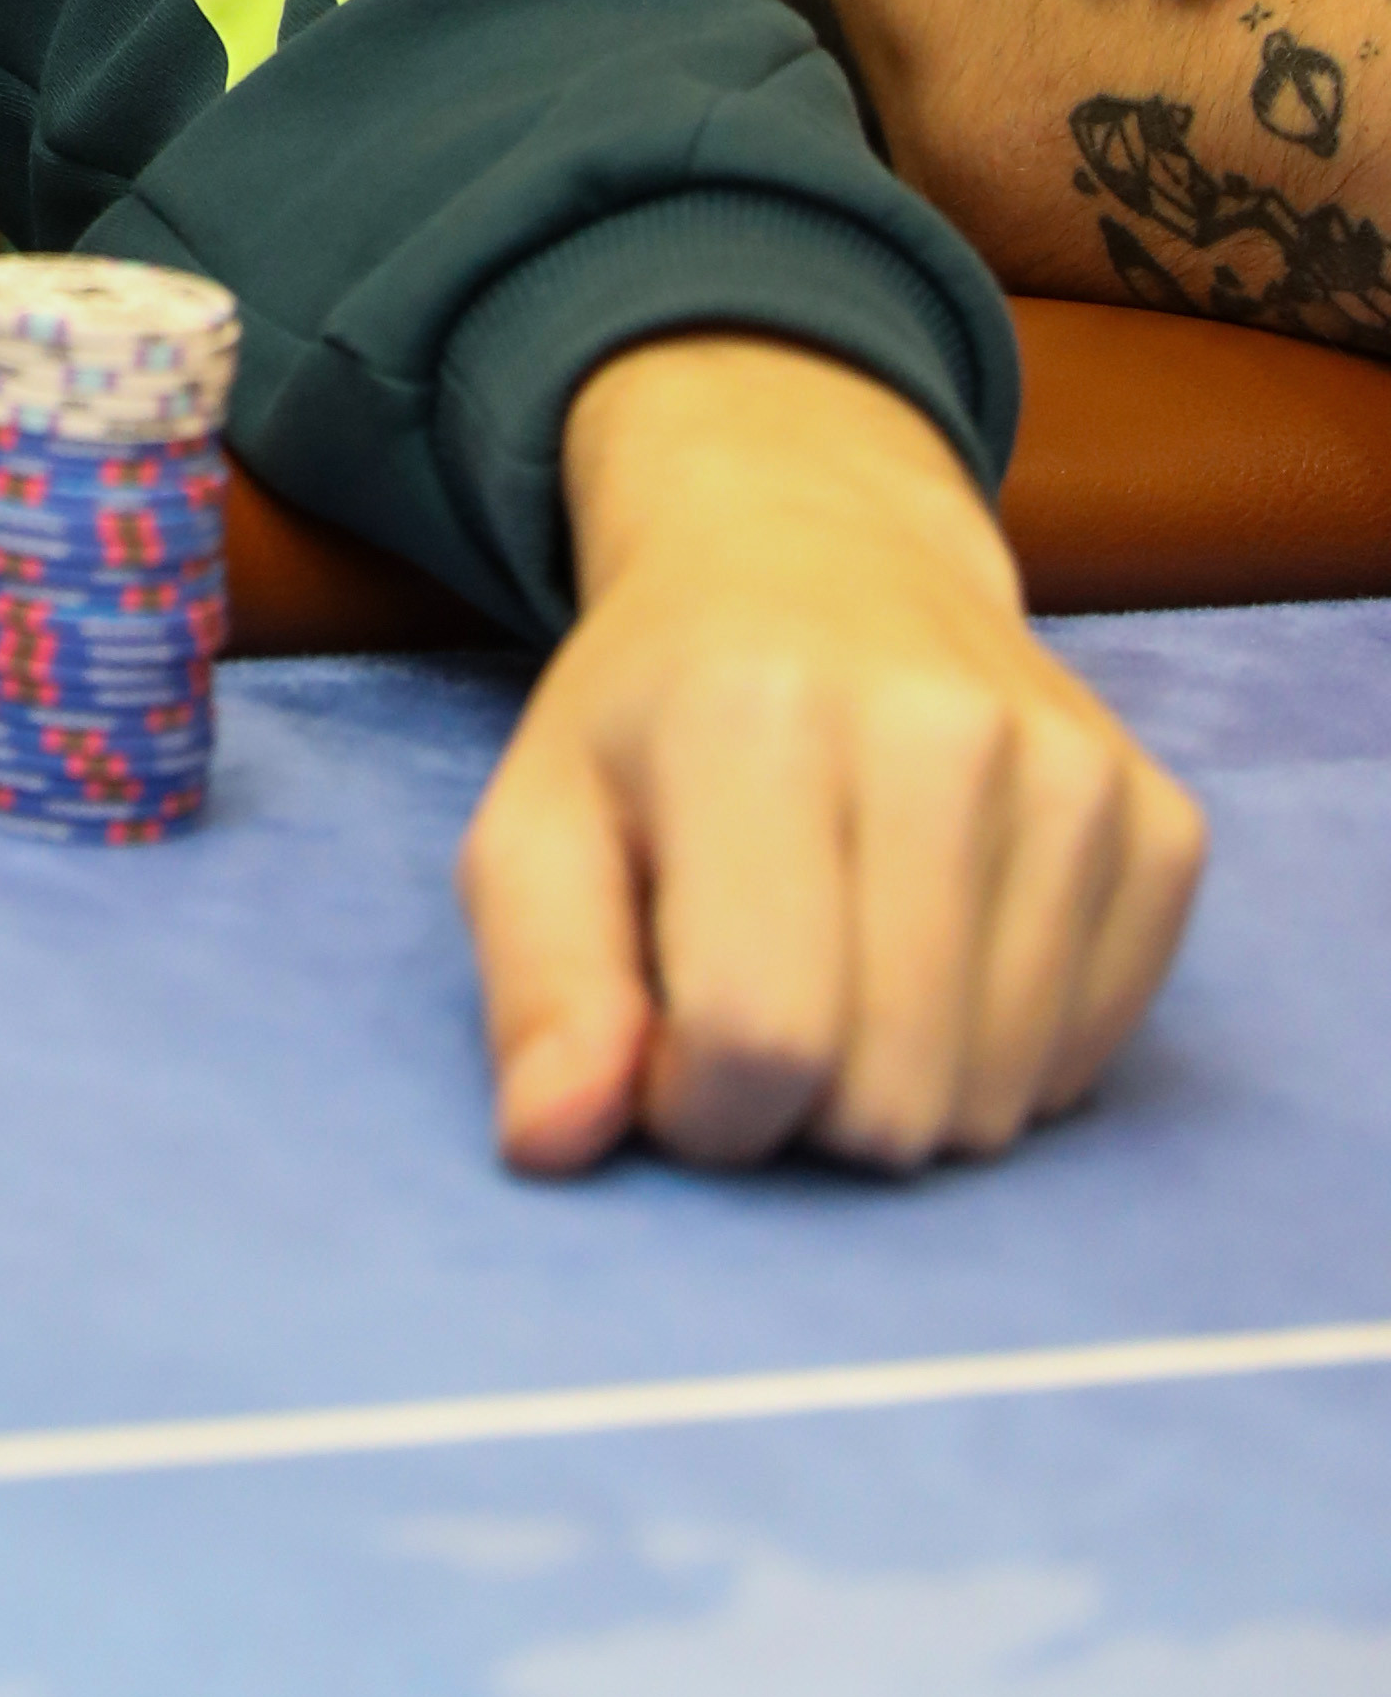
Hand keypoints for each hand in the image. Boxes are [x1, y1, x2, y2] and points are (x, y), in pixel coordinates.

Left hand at [459, 337, 1204, 1177]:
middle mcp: (939, 730)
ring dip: (902, 1087)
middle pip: (888, 1097)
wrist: (820, 554)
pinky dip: (1003, 1056)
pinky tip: (941, 948)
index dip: (695, 1100)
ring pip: (995, 1103)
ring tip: (844, 962)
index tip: (668, 1039)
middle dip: (800, 1104)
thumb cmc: (658, 718)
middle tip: (760, 991)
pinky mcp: (1156, 823)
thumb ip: (539, 990)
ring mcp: (1069, 774)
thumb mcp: (540, 825)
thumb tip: (553, 1141)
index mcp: (755, 717)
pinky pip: (1087, 1064)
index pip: (759, 1037)